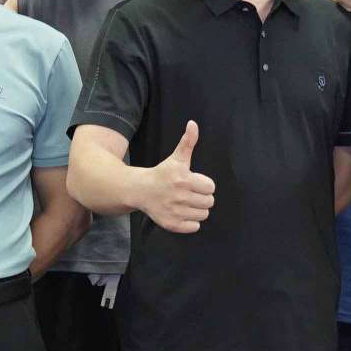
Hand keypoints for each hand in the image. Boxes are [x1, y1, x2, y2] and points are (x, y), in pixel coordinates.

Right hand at [142, 119, 217, 233]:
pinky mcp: (171, 224)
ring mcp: (175, 211)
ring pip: (203, 215)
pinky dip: (191, 222)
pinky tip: (182, 213)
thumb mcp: (176, 157)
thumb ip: (188, 141)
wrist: (140, 190)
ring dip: (197, 210)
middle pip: (209, 202)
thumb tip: (193, 124)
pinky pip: (194, 227)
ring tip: (186, 203)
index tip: (193, 183)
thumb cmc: (162, 173)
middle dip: (202, 197)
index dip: (203, 184)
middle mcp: (180, 196)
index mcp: (184, 179)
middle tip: (190, 193)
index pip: (211, 187)